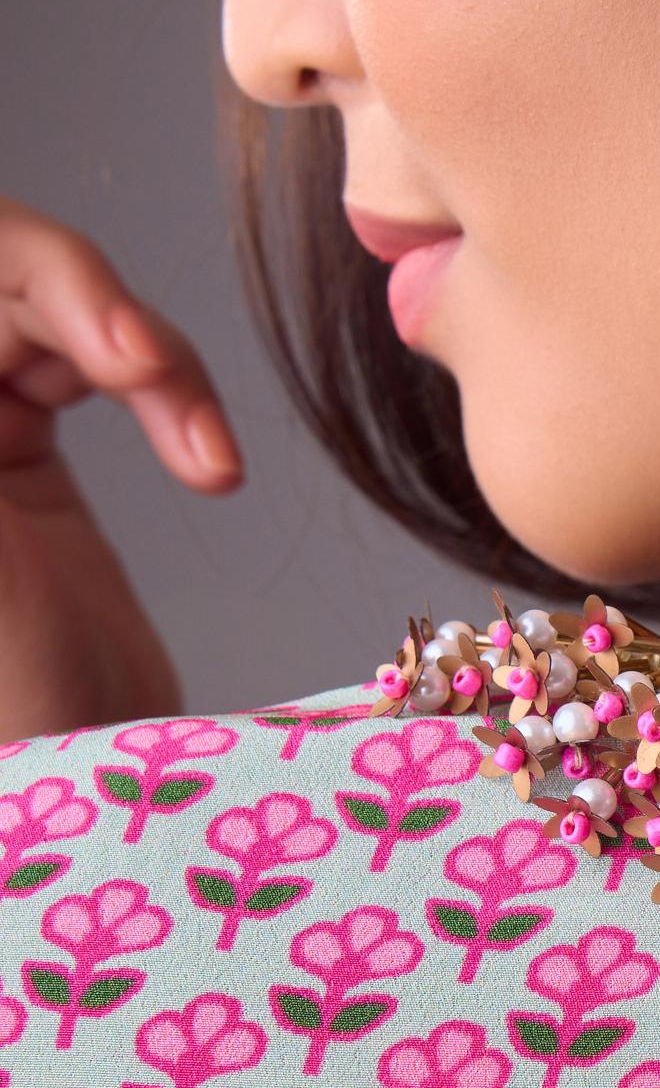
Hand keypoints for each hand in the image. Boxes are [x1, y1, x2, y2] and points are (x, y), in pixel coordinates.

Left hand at [0, 195, 240, 742]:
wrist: (98, 816)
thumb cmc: (9, 707)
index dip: (24, 271)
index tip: (116, 350)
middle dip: (82, 299)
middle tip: (148, 366)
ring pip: (52, 302)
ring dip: (146, 356)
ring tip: (207, 451)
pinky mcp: (22, 445)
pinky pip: (101, 358)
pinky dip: (169, 394)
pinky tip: (210, 464)